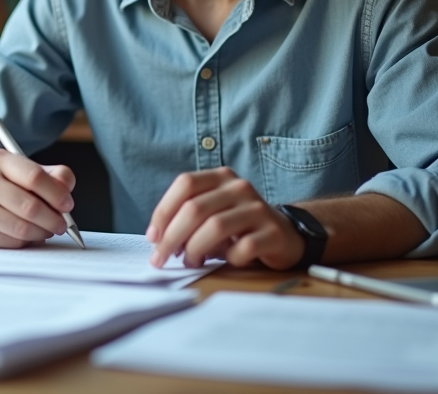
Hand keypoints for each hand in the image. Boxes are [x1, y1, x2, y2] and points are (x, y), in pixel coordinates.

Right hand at [0, 149, 75, 247]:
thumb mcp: (22, 170)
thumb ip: (52, 176)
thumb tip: (66, 191)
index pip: (34, 176)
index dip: (57, 193)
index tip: (68, 204)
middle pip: (30, 206)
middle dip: (54, 219)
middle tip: (63, 225)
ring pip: (21, 228)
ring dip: (42, 233)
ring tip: (47, 230)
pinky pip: (9, 242)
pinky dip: (25, 241)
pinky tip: (27, 235)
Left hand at [146, 167, 302, 269]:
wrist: (284, 234)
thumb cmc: (237, 225)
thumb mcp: (212, 211)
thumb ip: (186, 217)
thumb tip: (157, 240)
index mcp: (221, 176)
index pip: (185, 184)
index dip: (163, 211)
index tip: (152, 237)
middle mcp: (239, 187)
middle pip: (195, 208)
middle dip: (172, 237)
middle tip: (161, 258)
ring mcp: (258, 208)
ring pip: (215, 227)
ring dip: (195, 249)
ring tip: (190, 262)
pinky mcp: (273, 233)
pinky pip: (242, 247)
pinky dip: (228, 258)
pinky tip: (226, 261)